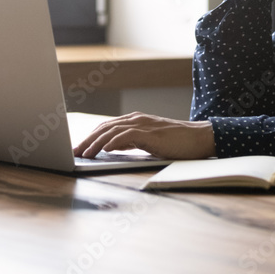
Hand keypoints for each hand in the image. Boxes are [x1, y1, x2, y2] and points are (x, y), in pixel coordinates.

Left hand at [73, 113, 215, 159]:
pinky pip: (128, 136)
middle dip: (87, 140)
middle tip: (74, 152)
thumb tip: (112, 148)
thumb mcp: (149, 141)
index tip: (79, 148)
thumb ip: (132, 141)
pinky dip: (114, 142)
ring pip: (113, 131)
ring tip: (85, 154)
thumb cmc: (177, 142)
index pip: (107, 126)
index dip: (91, 137)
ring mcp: (144, 125)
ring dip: (96, 143)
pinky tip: (105, 150)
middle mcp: (137, 119)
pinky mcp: (151, 133)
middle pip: (105, 127)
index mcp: (136, 120)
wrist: (199, 138)